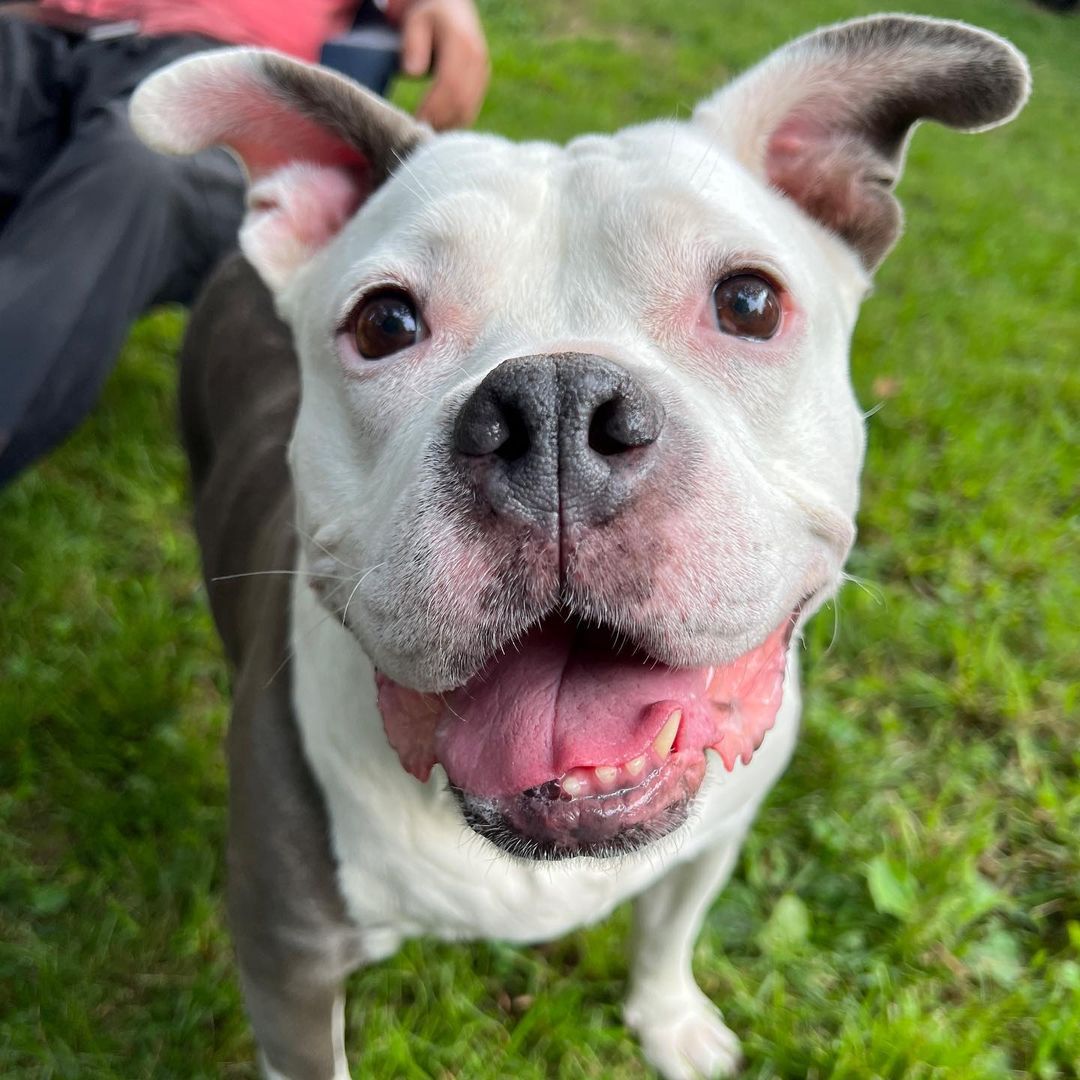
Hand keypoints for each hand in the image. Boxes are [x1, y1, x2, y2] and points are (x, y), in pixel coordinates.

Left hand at [385, 0, 488, 129]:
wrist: (454, 9)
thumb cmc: (429, 15)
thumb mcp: (416, 21)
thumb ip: (413, 44)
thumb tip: (412, 72)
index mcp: (462, 45)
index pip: (450, 86)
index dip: (433, 108)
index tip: (415, 122)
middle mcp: (478, 61)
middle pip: (461, 103)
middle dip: (439, 122)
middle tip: (419, 136)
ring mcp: (483, 74)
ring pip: (468, 111)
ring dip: (447, 127)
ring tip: (426, 135)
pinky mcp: (481, 85)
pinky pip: (470, 111)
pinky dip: (454, 123)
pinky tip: (437, 128)